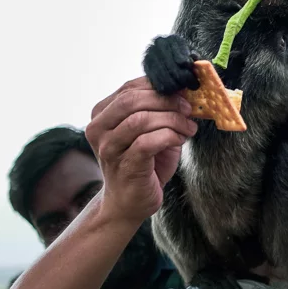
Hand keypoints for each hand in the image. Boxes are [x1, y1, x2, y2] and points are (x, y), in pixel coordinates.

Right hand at [85, 77, 197, 225]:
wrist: (129, 202)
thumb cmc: (142, 163)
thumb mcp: (149, 129)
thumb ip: (159, 108)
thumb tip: (184, 88)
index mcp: (101, 114)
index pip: (129, 88)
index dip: (159, 86)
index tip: (183, 92)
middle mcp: (98, 129)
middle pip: (132, 100)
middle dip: (166, 100)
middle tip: (188, 108)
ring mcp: (109, 148)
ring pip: (140, 119)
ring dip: (172, 120)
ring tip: (188, 127)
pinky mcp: (124, 165)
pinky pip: (148, 142)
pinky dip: (170, 136)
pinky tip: (181, 139)